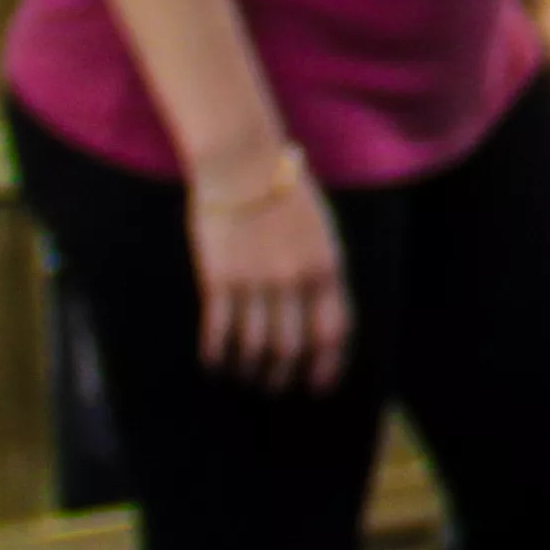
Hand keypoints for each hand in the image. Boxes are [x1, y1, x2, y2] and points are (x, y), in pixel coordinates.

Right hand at [185, 140, 350, 391]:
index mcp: (327, 267)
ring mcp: (255, 281)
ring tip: (247, 376)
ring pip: (255, 347)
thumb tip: (321, 315)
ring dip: (251, 370)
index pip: (333, 332)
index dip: (327, 366)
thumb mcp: (322, 231)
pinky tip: (216, 362)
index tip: (318, 386)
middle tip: (275, 385)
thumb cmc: (284, 191)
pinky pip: (219, 331)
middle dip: (284, 376)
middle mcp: (294, 280)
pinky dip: (218, 354)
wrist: (241, 162)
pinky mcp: (219, 278)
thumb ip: (324, 271)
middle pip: (292, 349)